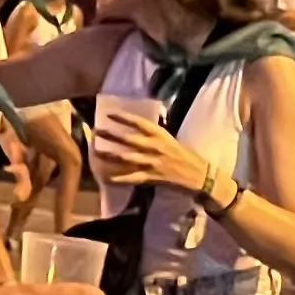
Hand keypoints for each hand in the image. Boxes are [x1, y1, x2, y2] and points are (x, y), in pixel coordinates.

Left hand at [89, 111, 205, 192]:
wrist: (198, 174)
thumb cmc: (183, 154)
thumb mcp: (169, 139)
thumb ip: (153, 135)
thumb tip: (136, 125)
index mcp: (161, 135)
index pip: (140, 123)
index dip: (124, 118)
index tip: (109, 114)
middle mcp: (156, 147)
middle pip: (130, 140)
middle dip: (113, 136)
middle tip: (97, 132)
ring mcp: (153, 163)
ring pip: (128, 158)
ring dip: (111, 155)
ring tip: (97, 152)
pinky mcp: (152, 177)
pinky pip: (132, 178)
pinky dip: (119, 179)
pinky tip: (107, 178)